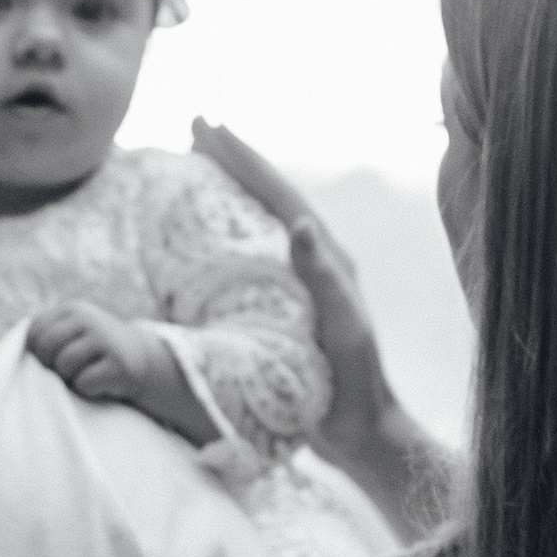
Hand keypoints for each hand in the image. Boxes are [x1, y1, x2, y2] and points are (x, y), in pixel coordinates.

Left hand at [27, 300, 212, 443]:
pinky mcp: (120, 364)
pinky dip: (88, 390)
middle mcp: (89, 318)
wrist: (140, 361)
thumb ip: (43, 337)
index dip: (35, 353)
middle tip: (67, 372)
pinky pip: (85, 383)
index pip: (34, 332)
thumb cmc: (92, 353)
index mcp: (72, 310)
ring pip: (64, 365)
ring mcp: (105, 339)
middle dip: (51, 366)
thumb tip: (3, 359)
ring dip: (70, 379)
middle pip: (46, 347)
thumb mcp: (70, 335)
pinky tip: (101, 384)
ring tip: (84, 375)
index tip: (50, 361)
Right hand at [192, 120, 456, 532]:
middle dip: (233, 159)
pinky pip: (249, 252)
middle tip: (194, 126)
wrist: (362, 430)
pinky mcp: (284, 304)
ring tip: (194, 161)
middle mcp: (314, 260)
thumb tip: (299, 222)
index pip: (279, 194)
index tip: (209, 128)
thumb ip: (325, 277)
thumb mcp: (344, 328)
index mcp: (327, 257)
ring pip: (257, 219)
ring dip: (228, 187)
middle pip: (268, 195)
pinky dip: (224, 230)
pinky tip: (199, 232)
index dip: (245, 159)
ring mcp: (299, 281)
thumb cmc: (355, 383)